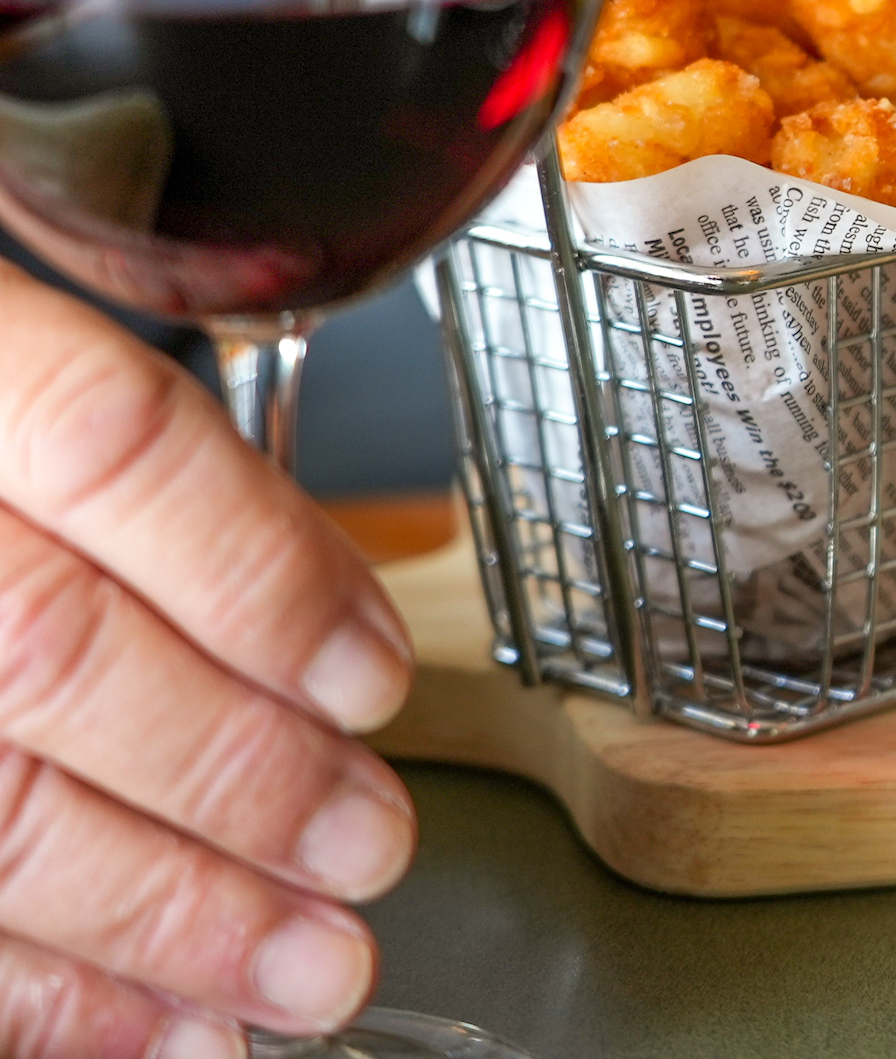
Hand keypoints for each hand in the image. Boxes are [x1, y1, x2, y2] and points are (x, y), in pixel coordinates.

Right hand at [0, 262, 416, 1056]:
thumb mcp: (38, 383)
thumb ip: (160, 482)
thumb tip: (331, 613)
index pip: (114, 445)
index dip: (263, 574)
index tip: (375, 676)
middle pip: (54, 651)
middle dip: (244, 775)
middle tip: (370, 848)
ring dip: (170, 913)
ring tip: (307, 968)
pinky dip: (49, 994)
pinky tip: (163, 1025)